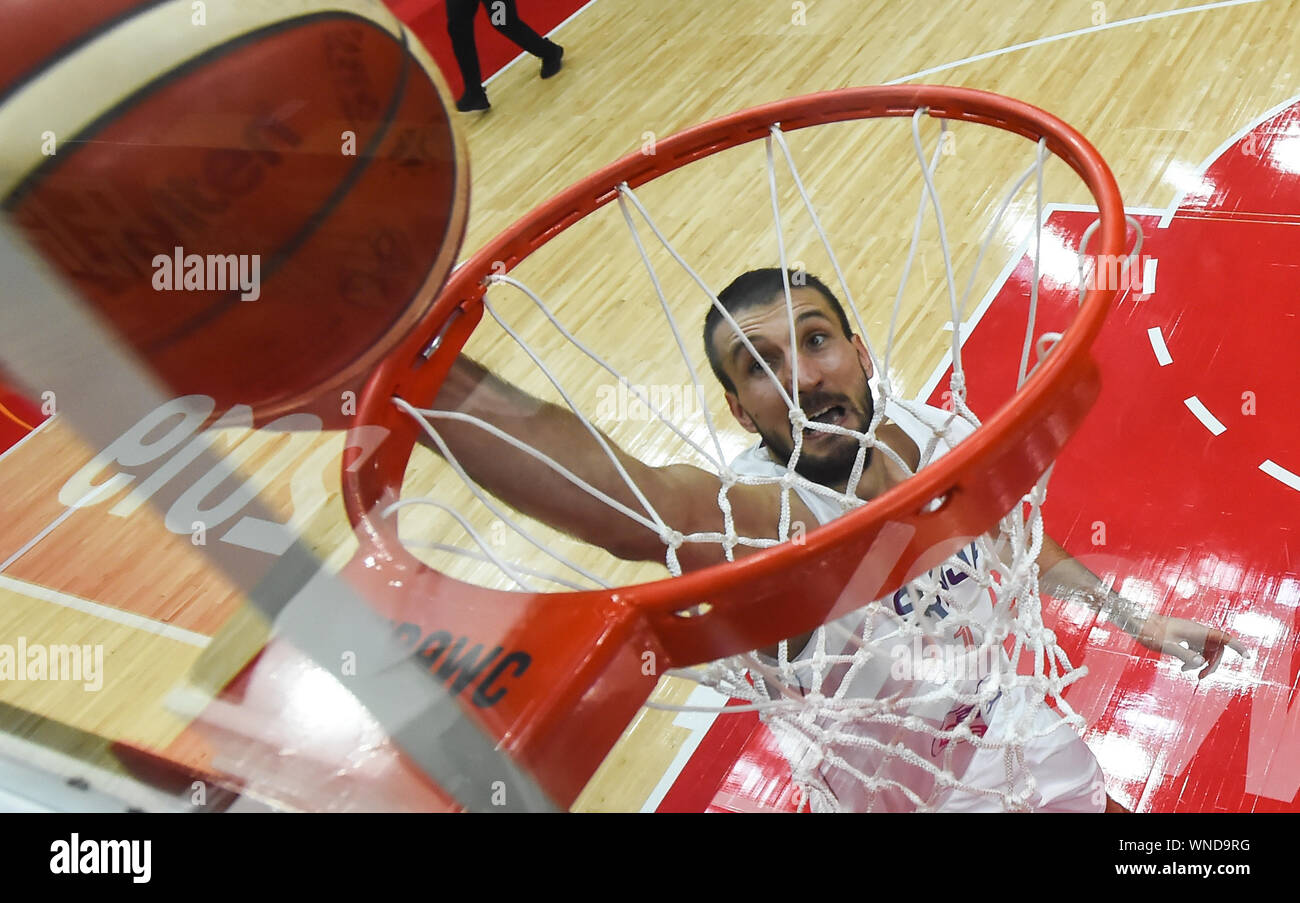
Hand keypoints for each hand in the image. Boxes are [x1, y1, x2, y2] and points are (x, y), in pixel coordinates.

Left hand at [1129, 614, 1246, 677]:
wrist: (1136, 621)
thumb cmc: (1149, 631)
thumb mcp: (1165, 645)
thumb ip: (1183, 654)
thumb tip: (1200, 663)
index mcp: (1196, 631)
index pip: (1223, 638)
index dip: (1237, 647)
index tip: (1248, 657)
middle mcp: (1196, 631)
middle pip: (1216, 648)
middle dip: (1213, 663)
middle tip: (1201, 677)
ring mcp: (1190, 633)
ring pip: (1206, 649)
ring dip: (1202, 663)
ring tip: (1188, 673)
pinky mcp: (1183, 637)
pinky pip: (1197, 649)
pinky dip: (1194, 659)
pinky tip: (1183, 668)